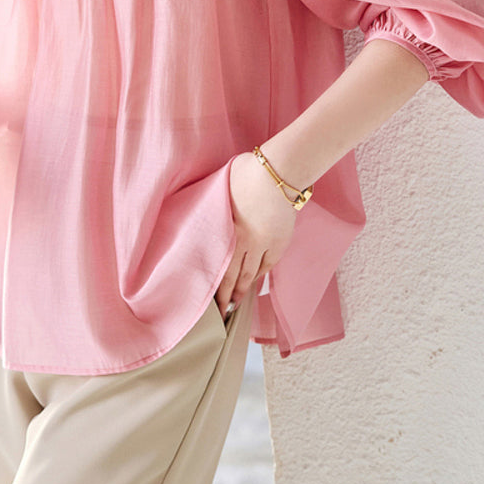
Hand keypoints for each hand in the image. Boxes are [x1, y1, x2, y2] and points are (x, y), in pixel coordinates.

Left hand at [215, 150, 296, 318]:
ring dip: (243, 289)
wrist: (280, 173)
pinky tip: (256, 282)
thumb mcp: (221, 186)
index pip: (216, 264)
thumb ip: (215, 204)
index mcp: (225, 228)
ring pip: (251, 273)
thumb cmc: (248, 172)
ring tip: (236, 303)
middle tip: (220, 312)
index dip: (212, 283)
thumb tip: (204, 207)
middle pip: (232, 274)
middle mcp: (242, 240)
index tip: (207, 298)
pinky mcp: (279, 241)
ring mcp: (263, 243)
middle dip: (225, 296)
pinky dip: (261, 275)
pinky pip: (268, 263)